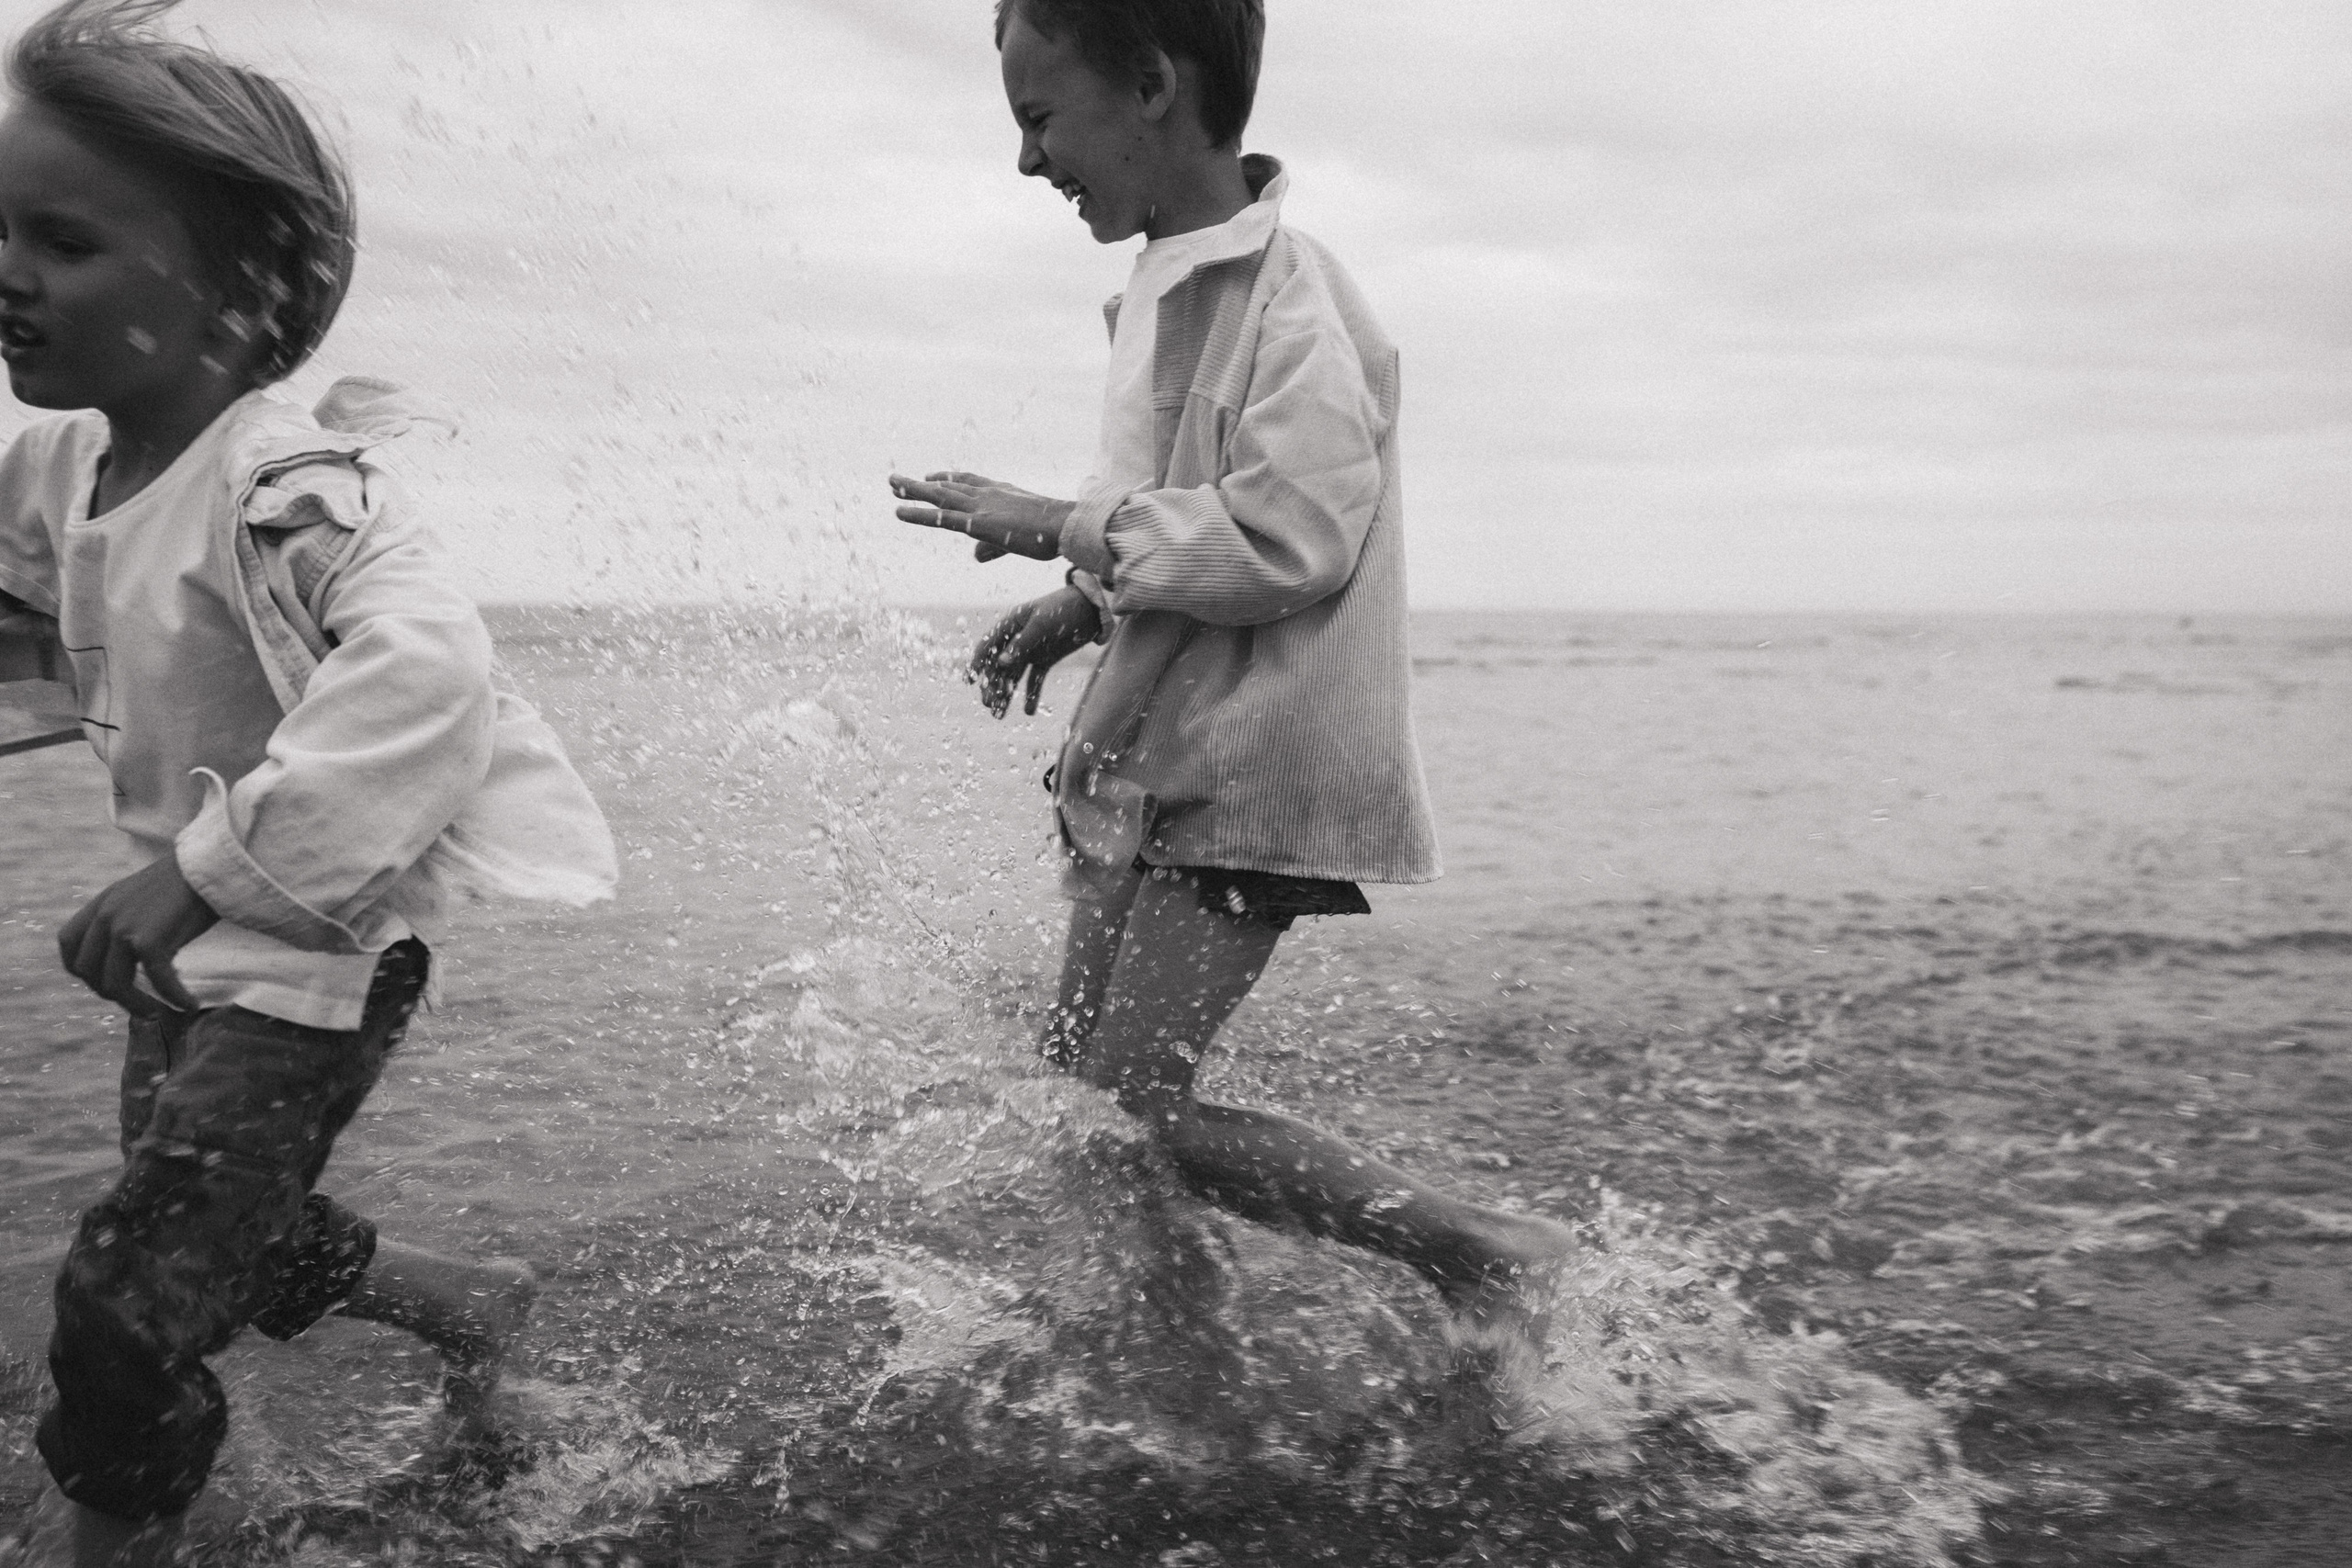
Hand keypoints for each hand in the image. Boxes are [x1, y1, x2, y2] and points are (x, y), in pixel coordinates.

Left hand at [58, 853, 218, 1015]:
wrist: (214, 865)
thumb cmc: (190, 882)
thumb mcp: (144, 895)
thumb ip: (128, 917)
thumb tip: (134, 950)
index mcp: (102, 903)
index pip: (68, 942)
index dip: (81, 968)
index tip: (103, 981)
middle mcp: (106, 916)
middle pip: (88, 970)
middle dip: (110, 993)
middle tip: (137, 1002)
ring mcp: (125, 929)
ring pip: (116, 984)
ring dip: (138, 1005)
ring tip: (158, 1012)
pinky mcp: (151, 941)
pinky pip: (157, 981)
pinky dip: (174, 997)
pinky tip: (189, 1003)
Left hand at [892, 471, 1073, 561]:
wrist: (1064, 525)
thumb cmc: (1051, 531)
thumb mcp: (1017, 538)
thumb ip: (992, 547)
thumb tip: (973, 557)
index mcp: (999, 493)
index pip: (968, 482)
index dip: (948, 478)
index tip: (931, 475)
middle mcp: (985, 495)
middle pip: (946, 486)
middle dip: (920, 484)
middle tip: (896, 480)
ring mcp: (979, 507)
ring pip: (939, 496)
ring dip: (912, 491)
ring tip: (891, 485)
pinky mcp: (977, 524)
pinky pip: (941, 518)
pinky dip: (918, 515)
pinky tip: (899, 512)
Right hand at [969, 586, 1101, 717]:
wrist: (1091, 608)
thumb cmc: (1064, 608)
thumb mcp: (1042, 624)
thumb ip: (1022, 643)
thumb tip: (1001, 663)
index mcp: (1010, 625)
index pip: (988, 646)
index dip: (977, 663)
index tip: (969, 681)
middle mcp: (1016, 640)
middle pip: (999, 666)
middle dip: (992, 686)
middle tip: (989, 705)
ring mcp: (1030, 651)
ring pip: (1013, 676)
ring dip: (1006, 695)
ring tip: (999, 715)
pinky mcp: (1045, 660)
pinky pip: (1035, 680)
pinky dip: (1032, 695)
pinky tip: (1029, 712)